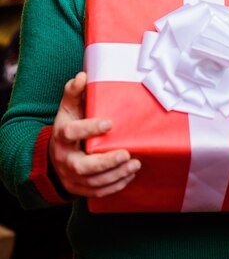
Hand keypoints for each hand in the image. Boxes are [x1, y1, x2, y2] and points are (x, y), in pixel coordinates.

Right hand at [49, 71, 140, 197]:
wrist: (54, 154)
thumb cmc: (67, 125)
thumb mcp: (67, 107)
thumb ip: (74, 92)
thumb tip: (82, 76)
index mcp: (61, 135)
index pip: (71, 133)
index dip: (89, 128)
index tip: (109, 123)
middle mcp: (64, 159)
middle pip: (82, 166)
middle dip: (105, 162)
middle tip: (125, 153)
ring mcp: (70, 176)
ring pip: (92, 183)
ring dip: (115, 175)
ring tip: (134, 164)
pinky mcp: (79, 188)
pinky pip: (97, 192)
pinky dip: (114, 186)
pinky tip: (129, 176)